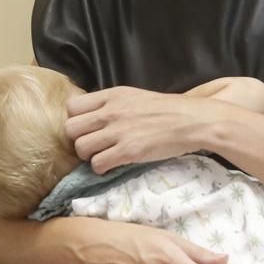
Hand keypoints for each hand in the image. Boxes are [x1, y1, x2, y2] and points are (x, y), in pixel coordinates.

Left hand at [65, 86, 229, 171]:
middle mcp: (111, 111)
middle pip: (71, 129)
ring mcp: (118, 131)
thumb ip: (113, 104)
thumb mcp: (135, 96)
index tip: (87, 129)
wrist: (192, 121)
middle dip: (78, 140)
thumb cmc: (167, 109)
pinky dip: (101, 168)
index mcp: (112, 95)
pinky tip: (113, 165)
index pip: (72, 107)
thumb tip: (93, 116)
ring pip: (81, 148)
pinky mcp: (128, 151)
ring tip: (104, 156)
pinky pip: (97, 164)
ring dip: (89, 156)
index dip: (76, 120)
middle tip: (93, 145)